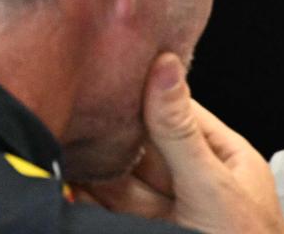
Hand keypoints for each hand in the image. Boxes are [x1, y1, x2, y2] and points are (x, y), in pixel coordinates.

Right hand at [82, 53, 283, 232]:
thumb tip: (163, 66)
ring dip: (94, 170)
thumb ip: (178, 131)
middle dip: (112, 136)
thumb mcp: (210, 184)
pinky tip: (66, 187)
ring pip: (123, 182)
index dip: (143, 95)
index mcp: (224, 156)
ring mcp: (171, 212)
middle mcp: (195, 180)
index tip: (106, 74)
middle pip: (143, 147)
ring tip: (59, 148)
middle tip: (71, 114)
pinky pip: (113, 212)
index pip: (178, 112)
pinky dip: (89, 200)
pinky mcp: (148, 231)